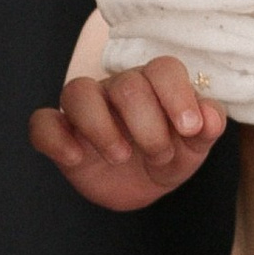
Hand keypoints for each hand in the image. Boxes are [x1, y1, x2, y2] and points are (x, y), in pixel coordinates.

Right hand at [31, 24, 226, 210]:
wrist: (141, 186)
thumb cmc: (168, 153)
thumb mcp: (193, 147)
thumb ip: (207, 127)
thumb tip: (210, 117)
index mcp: (154, 84)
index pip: (163, 68)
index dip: (176, 95)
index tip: (188, 129)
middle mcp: (117, 89)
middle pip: (127, 85)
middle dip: (147, 125)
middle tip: (158, 155)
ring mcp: (85, 109)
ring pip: (77, 92)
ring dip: (101, 127)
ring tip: (120, 157)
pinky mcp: (60, 132)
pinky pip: (43, 123)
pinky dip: (56, 139)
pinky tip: (76, 159)